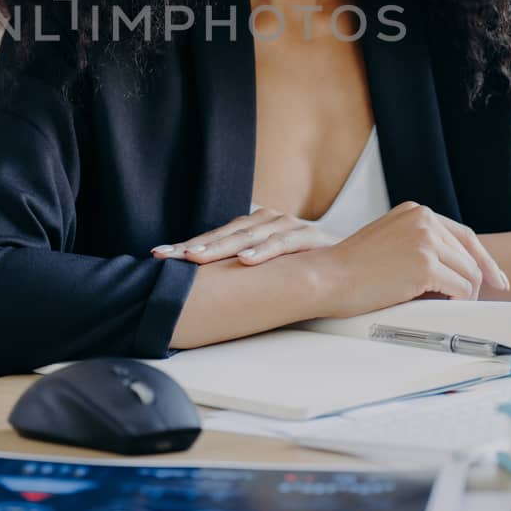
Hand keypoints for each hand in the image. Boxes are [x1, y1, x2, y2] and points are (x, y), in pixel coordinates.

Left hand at [150, 206, 336, 265]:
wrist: (351, 265)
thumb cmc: (302, 268)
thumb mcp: (267, 268)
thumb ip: (240, 269)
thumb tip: (200, 289)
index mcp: (253, 227)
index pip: (213, 236)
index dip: (186, 245)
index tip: (159, 255)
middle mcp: (267, 221)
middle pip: (224, 233)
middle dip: (194, 246)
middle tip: (169, 256)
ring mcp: (288, 226)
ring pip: (248, 235)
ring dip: (220, 247)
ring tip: (196, 258)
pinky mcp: (309, 236)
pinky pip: (282, 243)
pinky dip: (263, 251)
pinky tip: (245, 260)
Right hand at [312, 201, 509, 317]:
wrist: (326, 277)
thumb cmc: (350, 269)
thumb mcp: (388, 242)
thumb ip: (417, 245)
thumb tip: (453, 271)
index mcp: (414, 211)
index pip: (463, 234)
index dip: (483, 259)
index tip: (495, 278)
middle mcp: (423, 219)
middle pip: (471, 255)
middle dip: (477, 281)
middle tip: (478, 301)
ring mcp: (426, 240)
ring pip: (470, 274)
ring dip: (464, 295)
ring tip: (445, 306)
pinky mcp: (426, 265)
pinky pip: (462, 290)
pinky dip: (458, 303)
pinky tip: (443, 308)